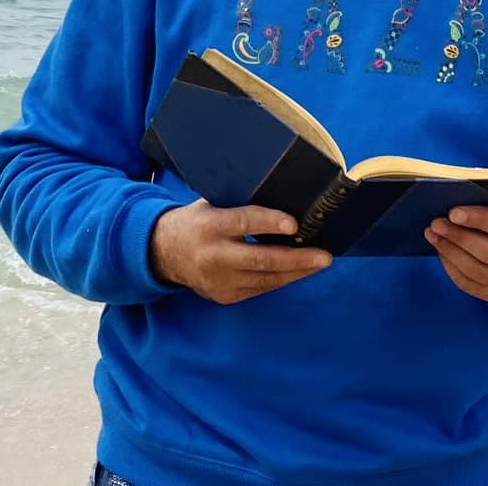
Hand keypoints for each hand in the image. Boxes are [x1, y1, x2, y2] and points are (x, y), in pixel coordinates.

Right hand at [149, 200, 331, 304]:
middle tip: (324, 256)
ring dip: (296, 271)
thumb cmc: (196, 221)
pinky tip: (299, 271)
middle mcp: (214, 256)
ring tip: (320, 262)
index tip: (294, 224)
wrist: (164, 253)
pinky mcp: (225, 296)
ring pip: (265, 279)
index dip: (269, 223)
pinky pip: (260, 289)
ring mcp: (220, 281)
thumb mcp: (210, 204)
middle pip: (260, 260)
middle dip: (296, 259)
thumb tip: (280, 192)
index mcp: (210, 226)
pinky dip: (281, 279)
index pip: (243, 223)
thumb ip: (239, 202)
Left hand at [425, 196, 487, 304]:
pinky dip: (452, 268)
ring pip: (478, 271)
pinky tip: (442, 251)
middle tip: (436, 224)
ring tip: (433, 235)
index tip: (453, 213)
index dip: (480, 218)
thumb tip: (457, 193)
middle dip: (459, 237)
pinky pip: (471, 285)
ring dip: (450, 252)